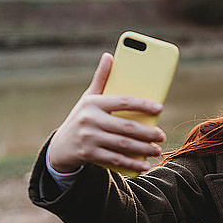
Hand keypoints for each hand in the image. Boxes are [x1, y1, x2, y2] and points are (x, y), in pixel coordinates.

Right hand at [48, 53, 165, 173]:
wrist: (60, 146)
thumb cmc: (82, 117)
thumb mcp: (89, 98)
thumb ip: (102, 79)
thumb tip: (109, 56)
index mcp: (93, 103)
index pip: (122, 102)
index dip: (143, 105)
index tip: (160, 108)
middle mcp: (89, 120)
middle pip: (125, 127)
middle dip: (147, 132)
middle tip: (161, 135)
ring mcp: (89, 138)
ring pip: (122, 145)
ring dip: (143, 149)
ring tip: (157, 150)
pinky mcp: (88, 155)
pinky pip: (115, 160)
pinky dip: (131, 164)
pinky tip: (145, 166)